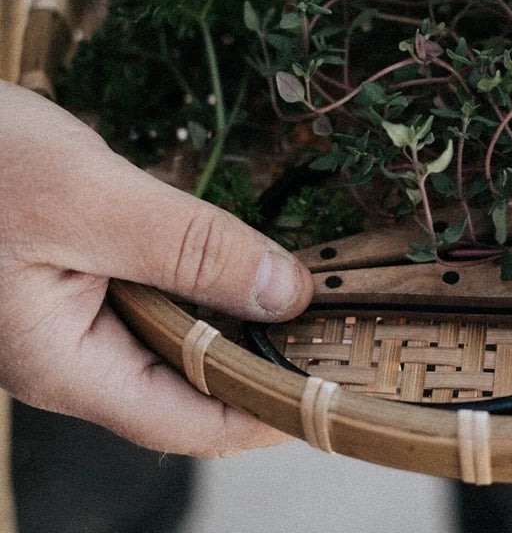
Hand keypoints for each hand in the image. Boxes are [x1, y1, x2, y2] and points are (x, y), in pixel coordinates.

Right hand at [0, 80, 313, 456]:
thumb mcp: (92, 200)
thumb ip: (188, 248)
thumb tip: (284, 293)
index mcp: (65, 363)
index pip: (186, 421)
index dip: (266, 410)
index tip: (334, 384)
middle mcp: (71, 355)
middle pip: (187, 384)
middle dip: (262, 360)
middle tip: (336, 327)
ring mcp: (72, 317)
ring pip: (175, 337)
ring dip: (237, 316)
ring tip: (305, 292)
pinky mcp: (79, 278)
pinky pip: (156, 295)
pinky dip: (203, 279)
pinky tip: (240, 255)